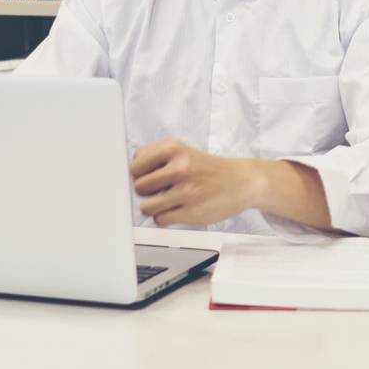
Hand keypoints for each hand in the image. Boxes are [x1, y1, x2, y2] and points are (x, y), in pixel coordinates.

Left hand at [130, 140, 259, 226]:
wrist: (241, 181)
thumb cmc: (207, 168)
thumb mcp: (182, 152)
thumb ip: (154, 159)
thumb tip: (127, 178)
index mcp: (174, 149)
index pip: (135, 164)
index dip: (139, 173)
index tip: (147, 177)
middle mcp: (181, 167)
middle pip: (139, 187)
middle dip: (147, 192)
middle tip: (161, 190)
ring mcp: (187, 190)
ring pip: (147, 206)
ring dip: (154, 207)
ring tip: (169, 201)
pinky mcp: (192, 211)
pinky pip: (161, 220)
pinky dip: (165, 218)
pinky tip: (178, 210)